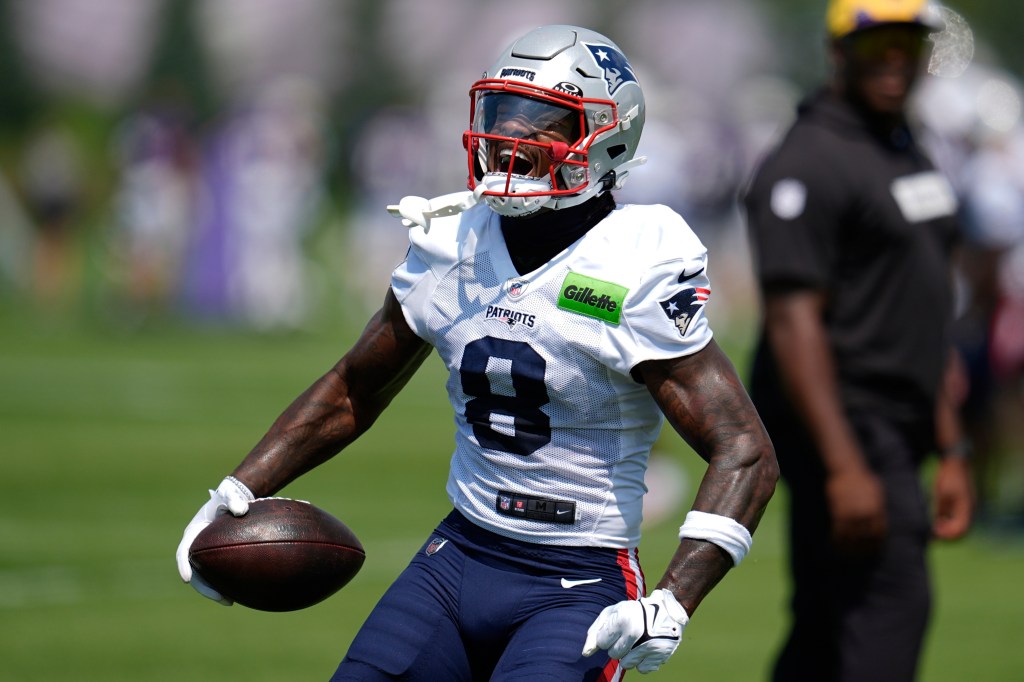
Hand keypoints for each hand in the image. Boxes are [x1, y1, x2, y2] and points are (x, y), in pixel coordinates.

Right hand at [175, 476, 253, 604]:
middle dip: (204, 588)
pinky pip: (217, 574)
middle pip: (195, 572)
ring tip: (231, 602)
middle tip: (220, 598)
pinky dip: (225, 583)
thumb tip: (241, 510)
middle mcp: (196, 546)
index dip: (183, 566)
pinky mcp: (215, 559)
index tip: (187, 579)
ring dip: (215, 591)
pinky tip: (239, 593)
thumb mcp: (229, 496)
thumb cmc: (228, 498)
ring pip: (205, 577)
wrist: (233, 500)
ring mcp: (205, 554)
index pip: (183, 553)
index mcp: (193, 532)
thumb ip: (234, 500)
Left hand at [582, 588, 688, 673]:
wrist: (666, 610)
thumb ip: (595, 632)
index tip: (616, 629)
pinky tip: (647, 648)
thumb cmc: (633, 612)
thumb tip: (586, 653)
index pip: (602, 642)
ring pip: (626, 664)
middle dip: (618, 646)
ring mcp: (649, 644)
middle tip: (628, 635)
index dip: (607, 636)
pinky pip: (642, 669)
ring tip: (638, 641)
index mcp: (622, 618)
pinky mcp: (660, 655)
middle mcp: (636, 632)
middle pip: (613, 654)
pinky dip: (643, 661)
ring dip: (630, 655)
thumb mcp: (612, 613)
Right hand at [826, 466, 886, 554]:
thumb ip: (879, 508)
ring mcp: (852, 512)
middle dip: (860, 549)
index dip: (874, 545)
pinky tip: (833, 543)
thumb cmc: (863, 480)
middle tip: (856, 557)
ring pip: (851, 536)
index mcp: (878, 510)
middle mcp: (867, 513)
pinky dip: (835, 538)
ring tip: (843, 553)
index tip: (870, 552)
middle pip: (865, 538)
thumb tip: (880, 523)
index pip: (878, 534)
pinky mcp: (839, 511)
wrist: (847, 469)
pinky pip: (838, 529)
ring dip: (847, 547)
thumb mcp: (877, 493)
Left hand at [933, 456, 972, 539]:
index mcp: (967, 508)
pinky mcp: (963, 502)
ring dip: (948, 528)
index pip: (961, 530)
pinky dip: (949, 520)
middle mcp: (970, 509)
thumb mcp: (941, 494)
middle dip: (948, 533)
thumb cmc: (948, 477)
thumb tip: (935, 525)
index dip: (948, 535)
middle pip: (962, 529)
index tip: (935, 534)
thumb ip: (940, 510)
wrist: (956, 462)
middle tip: (933, 533)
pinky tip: (938, 519)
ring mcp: (968, 505)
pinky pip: (958, 517)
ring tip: (935, 526)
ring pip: (960, 523)